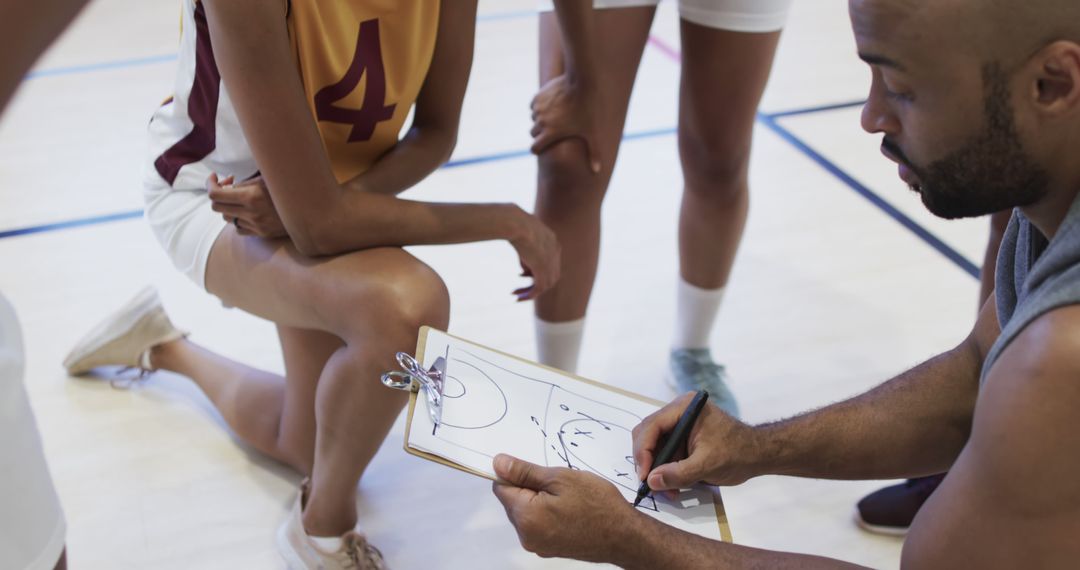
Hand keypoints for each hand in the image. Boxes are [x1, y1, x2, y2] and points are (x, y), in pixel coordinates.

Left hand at [207, 173, 288, 238]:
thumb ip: (244, 183)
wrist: (311, 209)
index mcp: (251, 196)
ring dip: (229, 207)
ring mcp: (257, 225)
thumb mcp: (267, 178)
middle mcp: (252, 213)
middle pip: (217, 208)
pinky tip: (248, 211)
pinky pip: (239, 229)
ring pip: (227, 219)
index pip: (216, 195)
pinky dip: (239, 219)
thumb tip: (226, 185)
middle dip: (217, 195)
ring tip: (239, 198)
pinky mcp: (262, 234)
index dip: (210, 184)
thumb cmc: (288, 187)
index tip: (214, 177)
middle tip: (227, 186)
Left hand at [492, 454, 641, 562]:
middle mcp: (527, 536)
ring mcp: (537, 545)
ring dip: (540, 500)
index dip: (514, 473)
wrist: (625, 536)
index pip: (501, 487)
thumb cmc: (598, 505)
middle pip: (513, 501)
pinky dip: (548, 513)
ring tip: (567, 497)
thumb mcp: (560, 478)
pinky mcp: (549, 548)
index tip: (533, 468)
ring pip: (527, 512)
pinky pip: (539, 524)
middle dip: (530, 487)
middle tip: (558, 483)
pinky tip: (569, 509)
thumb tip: (499, 463)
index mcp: (526, 516)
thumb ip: (525, 472)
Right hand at [509, 210, 559, 301]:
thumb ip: (526, 251)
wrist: (516, 223)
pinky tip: (518, 297)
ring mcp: (550, 262)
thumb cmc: (514, 223)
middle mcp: (555, 253)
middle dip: (537, 283)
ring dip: (531, 291)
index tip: (522, 273)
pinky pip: (538, 288)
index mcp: (553, 241)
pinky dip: (529, 294)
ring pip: (546, 284)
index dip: (537, 269)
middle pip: (551, 275)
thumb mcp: (522, 235)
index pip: (550, 261)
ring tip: (517, 295)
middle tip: (523, 289)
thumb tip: (524, 268)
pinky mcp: (542, 269)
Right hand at [530, 74, 603, 173]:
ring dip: (541, 119)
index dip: (539, 149)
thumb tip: (598, 171)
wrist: (585, 82)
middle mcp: (540, 121)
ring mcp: (538, 107)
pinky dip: (540, 107)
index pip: (534, 148)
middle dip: (540, 133)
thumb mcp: (593, 133)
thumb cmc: (591, 110)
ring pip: (534, 118)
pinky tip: (553, 105)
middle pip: (533, 133)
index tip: (545, 148)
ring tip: (556, 117)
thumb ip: (594, 153)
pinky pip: (534, 105)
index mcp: (550, 133)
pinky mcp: (539, 95)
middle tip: (554, 131)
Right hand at [632, 393, 760, 489]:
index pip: (652, 426)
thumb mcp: (707, 465)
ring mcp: (679, 424)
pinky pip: (665, 452)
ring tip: (667, 490)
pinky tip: (673, 485)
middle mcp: (678, 411)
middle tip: (651, 484)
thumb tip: (652, 481)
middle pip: (648, 434)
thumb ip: (679, 473)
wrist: (759, 455)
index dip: (644, 452)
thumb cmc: (738, 453)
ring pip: (654, 445)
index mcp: (684, 407)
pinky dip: (666, 469)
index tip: (645, 476)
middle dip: (648, 461)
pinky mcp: (682, 437)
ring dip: (657, 469)